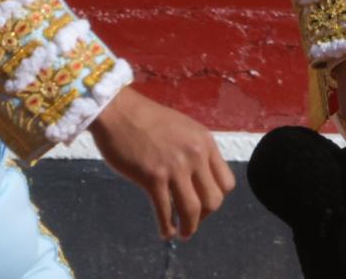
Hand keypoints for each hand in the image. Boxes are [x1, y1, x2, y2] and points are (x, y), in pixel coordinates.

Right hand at [89, 86, 235, 239]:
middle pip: (214, 200)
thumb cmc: (147, 119)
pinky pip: (165, 211)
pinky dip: (167, 226)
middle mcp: (195, 156)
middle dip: (205, 216)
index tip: (204, 204)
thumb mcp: (184, 129)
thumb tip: (199, 176)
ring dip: (189, 228)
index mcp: (205, 143)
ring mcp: (175, 168)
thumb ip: (195, 150)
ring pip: (192, 210)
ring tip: (182, 233)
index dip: (217, 198)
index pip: (226, 182)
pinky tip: (165, 232)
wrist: (119, 111)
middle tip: (193, 221)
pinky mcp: (152, 178)